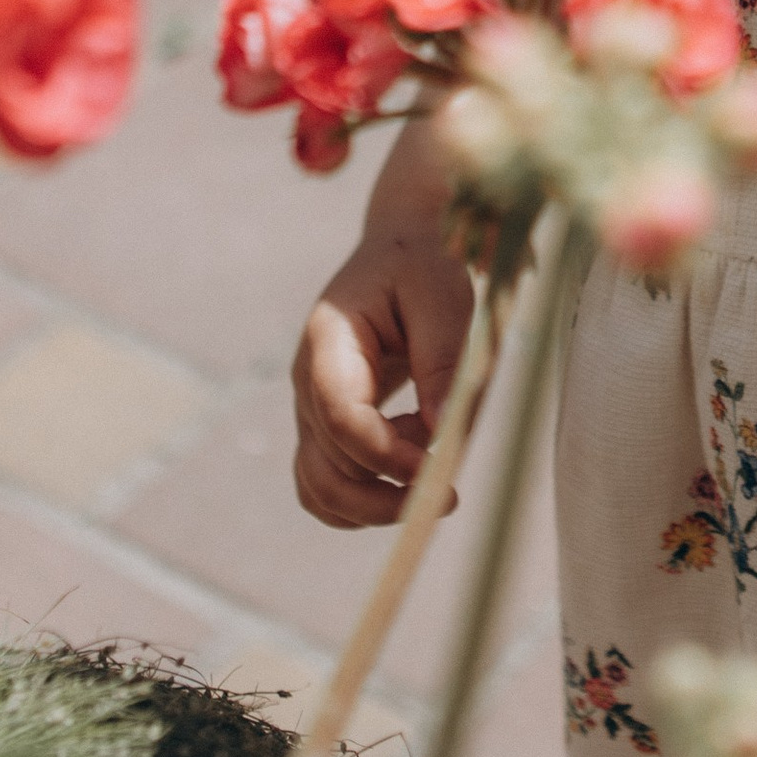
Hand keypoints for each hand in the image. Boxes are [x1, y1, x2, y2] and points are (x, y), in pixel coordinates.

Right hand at [291, 123, 475, 526]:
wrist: (400, 250)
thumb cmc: (423, 267)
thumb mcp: (443, 297)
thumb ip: (442, 360)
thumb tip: (442, 432)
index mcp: (329, 343)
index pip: (342, 417)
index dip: (388, 455)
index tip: (440, 471)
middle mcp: (307, 382)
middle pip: (328, 468)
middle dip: (385, 497)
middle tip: (449, 497)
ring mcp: (310, 409)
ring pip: (320, 489)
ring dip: (374, 507)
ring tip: (432, 481)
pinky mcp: (325, 428)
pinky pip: (324, 487)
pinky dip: (361, 504)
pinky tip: (407, 481)